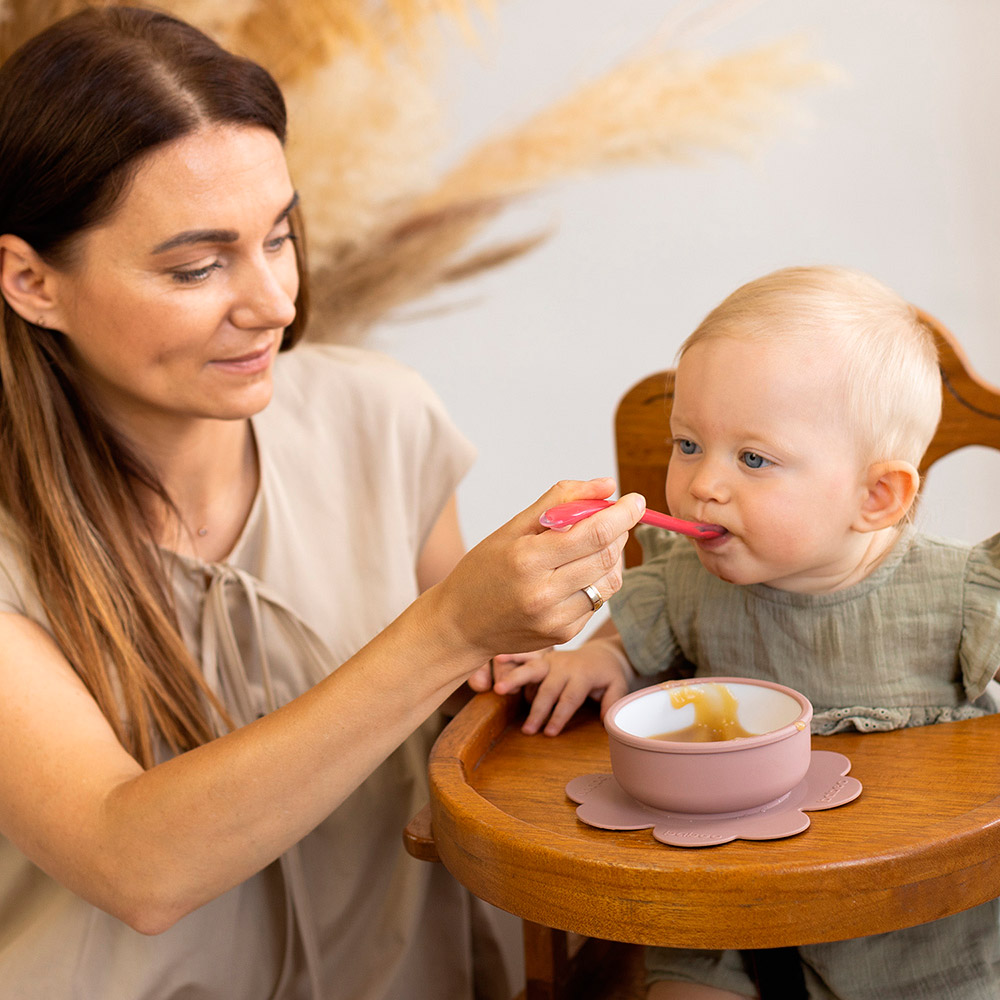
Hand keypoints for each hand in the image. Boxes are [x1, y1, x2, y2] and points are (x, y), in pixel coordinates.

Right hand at [429, 478, 643, 661]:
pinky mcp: (563, 635)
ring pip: (610, 580)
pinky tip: (573, 577)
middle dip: (619, 531)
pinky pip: (597, 602)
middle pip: (607, 555)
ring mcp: (555, 619)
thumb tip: (607, 485)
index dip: (623, 514)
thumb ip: (560, 501)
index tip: (635, 500)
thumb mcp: (512, 527)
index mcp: (528, 559)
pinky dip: (595, 582)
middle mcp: (544, 593)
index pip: (594, 533)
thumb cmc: (484, 570)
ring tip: (589, 548)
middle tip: (612, 519)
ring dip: (611, 558)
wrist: (460, 625)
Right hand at [491, 640, 633, 735]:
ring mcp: (552, 660)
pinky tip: (497, 658)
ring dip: (515, 679)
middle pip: (548, 689)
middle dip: (537, 710)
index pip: (569, 698)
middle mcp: (565, 666)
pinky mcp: (543, 658)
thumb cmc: (608, 675)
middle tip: (527, 730)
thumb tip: (606, 722)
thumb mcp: (618, 686)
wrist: (602, 653)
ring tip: (498, 690)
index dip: (559, 716)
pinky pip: (526, 657)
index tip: (549, 734)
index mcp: (583, 675)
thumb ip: (612, 702)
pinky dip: (512, 656)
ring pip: (532, 670)